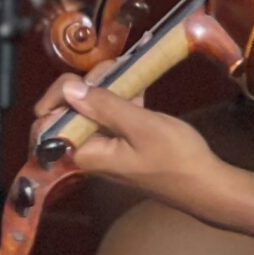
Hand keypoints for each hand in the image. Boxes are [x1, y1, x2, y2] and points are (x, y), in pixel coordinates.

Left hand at [45, 74, 227, 207]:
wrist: (206, 183)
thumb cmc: (177, 159)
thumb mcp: (141, 127)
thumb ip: (104, 106)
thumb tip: (69, 89)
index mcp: (85, 153)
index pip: (47, 125)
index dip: (54, 98)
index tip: (77, 80)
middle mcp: (89, 150)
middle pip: (67, 111)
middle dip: (84, 85)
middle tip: (112, 71)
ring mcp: (105, 145)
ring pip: (89, 108)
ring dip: (104, 86)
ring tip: (125, 71)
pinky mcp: (121, 139)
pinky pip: (110, 113)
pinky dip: (120, 95)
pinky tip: (136, 84)